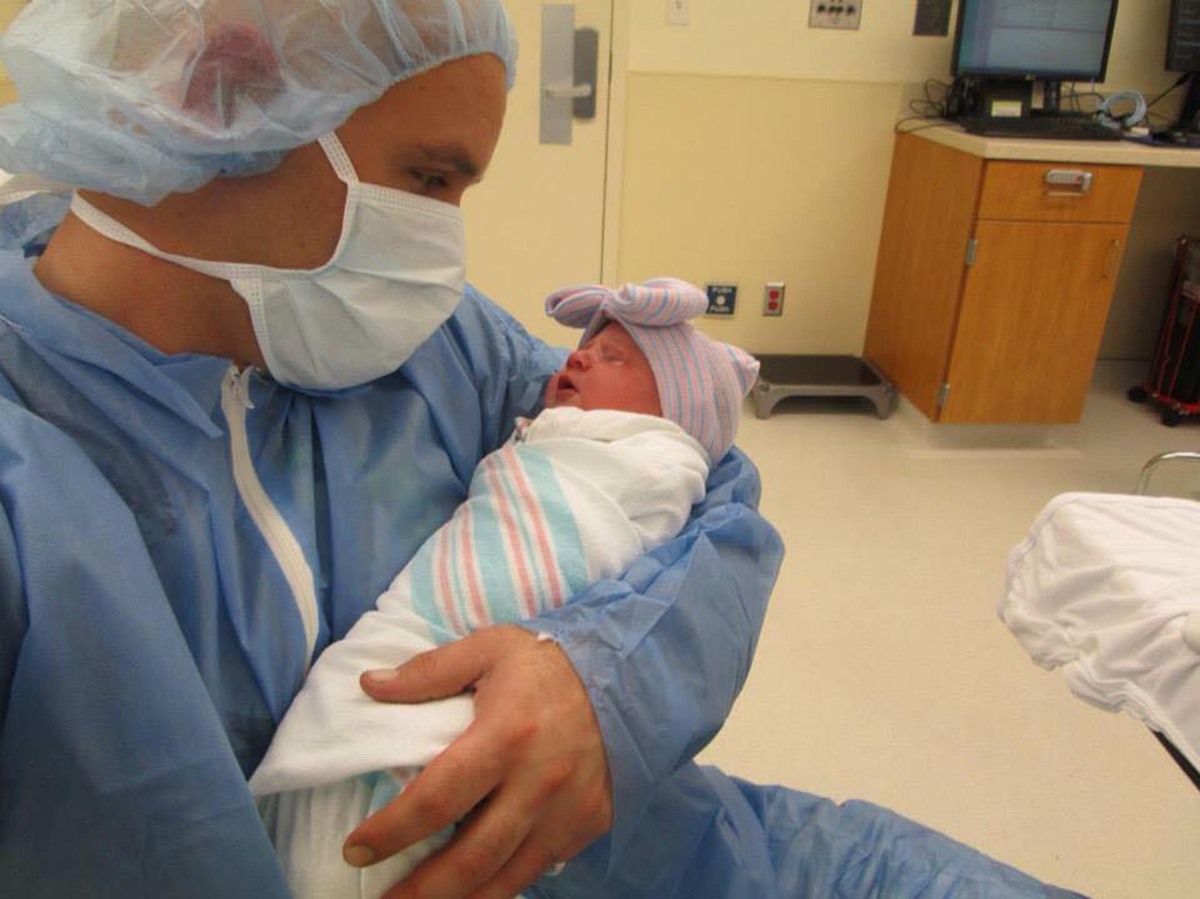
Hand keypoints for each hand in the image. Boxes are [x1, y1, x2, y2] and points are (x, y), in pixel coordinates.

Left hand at [344, 624, 613, 898]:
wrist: (629, 675)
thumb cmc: (548, 664)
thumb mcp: (489, 648)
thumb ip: (428, 670)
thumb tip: (368, 684)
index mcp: (506, 736)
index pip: (437, 799)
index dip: (392, 831)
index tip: (356, 849)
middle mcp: (538, 783)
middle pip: (471, 858)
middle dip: (420, 892)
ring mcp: (567, 811)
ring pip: (506, 877)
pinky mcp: (588, 824)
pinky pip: (538, 867)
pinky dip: (502, 887)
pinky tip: (472, 891)